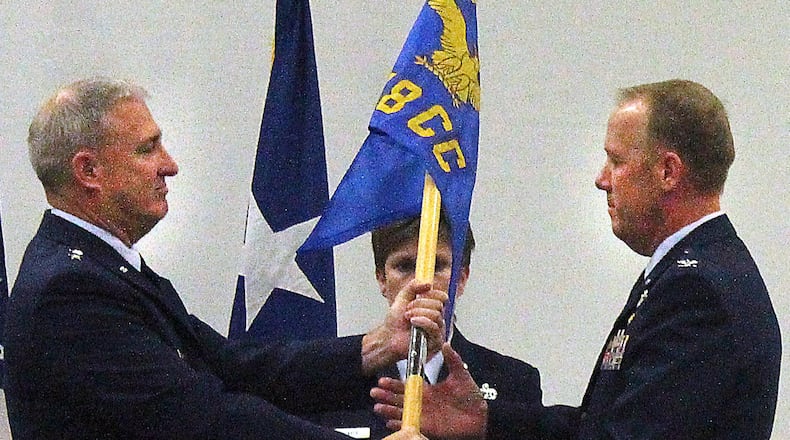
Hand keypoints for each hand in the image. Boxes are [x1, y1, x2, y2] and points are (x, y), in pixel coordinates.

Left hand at [362, 280, 446, 373]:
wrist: (388, 337)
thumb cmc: (396, 322)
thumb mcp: (403, 298)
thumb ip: (413, 287)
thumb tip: (428, 283)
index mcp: (432, 309)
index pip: (442, 297)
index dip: (432, 294)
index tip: (419, 295)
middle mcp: (438, 320)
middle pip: (439, 305)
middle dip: (421, 304)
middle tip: (408, 308)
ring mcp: (438, 331)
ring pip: (436, 315)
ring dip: (419, 312)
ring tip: (408, 316)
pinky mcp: (436, 342)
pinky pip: (434, 327)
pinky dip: (422, 321)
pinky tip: (413, 322)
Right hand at [372, 343, 487, 439]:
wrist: (479, 416)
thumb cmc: (470, 397)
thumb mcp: (461, 375)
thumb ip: (453, 360)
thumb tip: (445, 344)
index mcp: (427, 389)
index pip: (406, 386)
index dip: (393, 384)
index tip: (382, 379)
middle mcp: (422, 402)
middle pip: (399, 399)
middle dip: (385, 396)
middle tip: (374, 392)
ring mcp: (423, 415)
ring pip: (401, 412)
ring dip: (388, 410)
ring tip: (377, 407)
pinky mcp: (427, 428)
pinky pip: (411, 426)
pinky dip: (400, 425)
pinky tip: (390, 422)